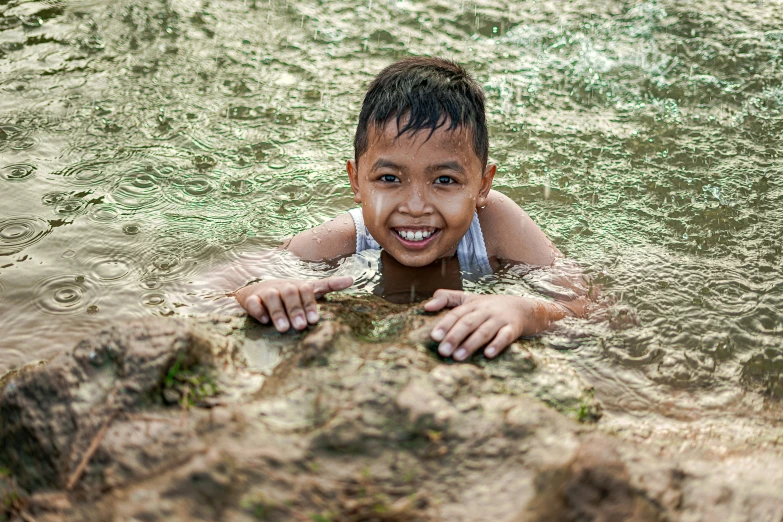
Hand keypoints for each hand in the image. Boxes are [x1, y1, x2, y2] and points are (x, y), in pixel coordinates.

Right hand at [235, 276, 352, 331]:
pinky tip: (264, 321)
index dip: (312, 304)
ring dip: (279, 312)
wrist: (254, 291)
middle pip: (291, 292)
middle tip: (301, 326)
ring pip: (272, 297)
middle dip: (296, 309)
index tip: (315, 320)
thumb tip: (352, 279)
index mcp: (298, 286)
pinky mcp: (251, 298)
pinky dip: (258, 310)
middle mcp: (283, 286)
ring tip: (284, 328)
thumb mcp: (307, 289)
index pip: (309, 289)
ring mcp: (267, 291)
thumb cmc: (287, 294)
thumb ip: (327, 285)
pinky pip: (253, 303)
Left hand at [424, 290, 552, 361]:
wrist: (525, 308)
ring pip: (484, 331)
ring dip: (471, 344)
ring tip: (458, 357)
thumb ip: (446, 298)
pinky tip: (488, 354)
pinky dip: (497, 345)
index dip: (445, 324)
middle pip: (468, 323)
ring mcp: (500, 319)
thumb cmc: (491, 307)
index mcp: (473, 304)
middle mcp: (486, 310)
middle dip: (454, 337)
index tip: (434, 337)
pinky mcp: (513, 329)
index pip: (457, 313)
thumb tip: (425, 306)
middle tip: (443, 351)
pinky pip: (505, 337)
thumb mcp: (469, 299)